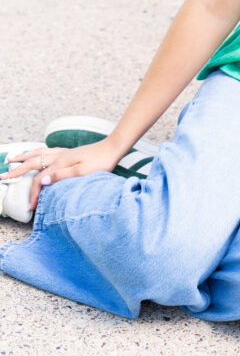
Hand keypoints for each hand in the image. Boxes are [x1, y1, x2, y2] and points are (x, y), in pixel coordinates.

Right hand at [0, 140, 120, 212]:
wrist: (112, 148)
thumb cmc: (100, 162)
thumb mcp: (82, 172)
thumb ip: (61, 176)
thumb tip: (42, 181)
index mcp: (60, 163)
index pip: (39, 180)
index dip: (33, 194)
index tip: (31, 207)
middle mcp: (58, 156)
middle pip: (33, 163)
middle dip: (17, 171)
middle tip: (3, 176)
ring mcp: (63, 153)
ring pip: (38, 154)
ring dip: (24, 157)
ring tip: (12, 159)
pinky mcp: (69, 152)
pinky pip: (47, 151)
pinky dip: (37, 153)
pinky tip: (38, 155)